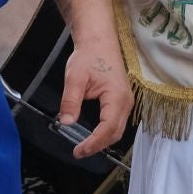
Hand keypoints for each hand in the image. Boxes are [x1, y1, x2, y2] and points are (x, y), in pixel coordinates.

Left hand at [58, 37, 132, 157]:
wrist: (99, 41)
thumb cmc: (88, 56)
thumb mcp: (75, 78)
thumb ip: (71, 101)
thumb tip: (66, 122)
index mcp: (117, 96)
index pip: (108, 128)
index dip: (94, 143)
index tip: (78, 151)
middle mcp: (126, 101)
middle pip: (116, 133)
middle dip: (98, 146)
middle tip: (78, 152)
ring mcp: (126, 101)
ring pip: (118, 129)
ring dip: (103, 141)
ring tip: (84, 147)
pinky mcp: (122, 100)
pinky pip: (117, 122)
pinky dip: (106, 133)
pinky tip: (93, 136)